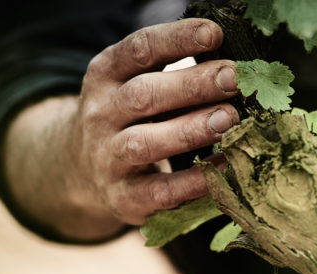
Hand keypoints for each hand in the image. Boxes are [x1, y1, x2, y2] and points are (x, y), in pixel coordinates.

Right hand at [4, 19, 238, 241]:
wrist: (82, 167)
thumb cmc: (129, 117)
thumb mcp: (135, 82)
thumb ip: (173, 71)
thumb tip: (232, 65)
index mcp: (105, 75)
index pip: (139, 50)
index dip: (177, 40)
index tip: (214, 34)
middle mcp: (100, 114)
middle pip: (144, 95)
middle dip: (192, 85)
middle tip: (233, 79)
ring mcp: (109, 158)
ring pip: (145, 143)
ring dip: (190, 130)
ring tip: (229, 120)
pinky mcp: (124, 197)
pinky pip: (160, 191)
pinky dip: (194, 180)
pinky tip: (224, 166)